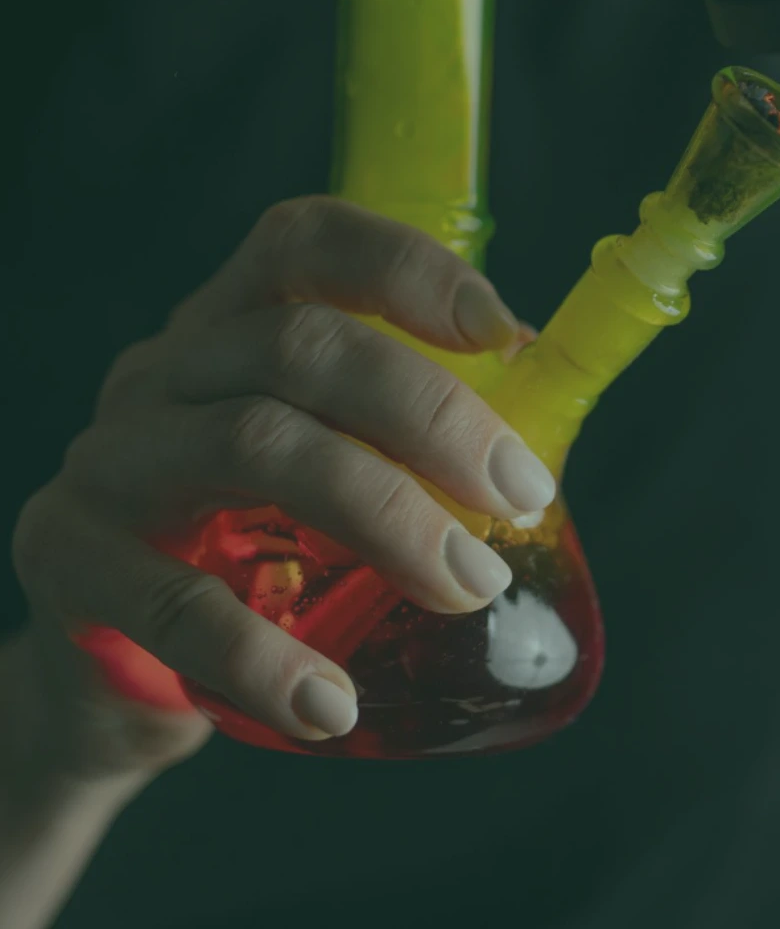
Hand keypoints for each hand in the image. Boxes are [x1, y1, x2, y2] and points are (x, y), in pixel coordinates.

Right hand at [8, 197, 555, 784]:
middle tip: (520, 495)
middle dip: (432, 414)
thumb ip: (423, 439)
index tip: (504, 334)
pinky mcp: (67, 558)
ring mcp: (110, 458)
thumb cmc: (256, 552)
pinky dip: (265, 656)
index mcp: (237, 326)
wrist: (115, 673)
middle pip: (300, 344)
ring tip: (466, 588)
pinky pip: (171, 599)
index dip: (408, 268)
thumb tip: (545, 411)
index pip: (309, 243)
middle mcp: (166, 368)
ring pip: (254, 444)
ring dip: (386, 517)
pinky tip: (332, 704)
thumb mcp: (336, 471)